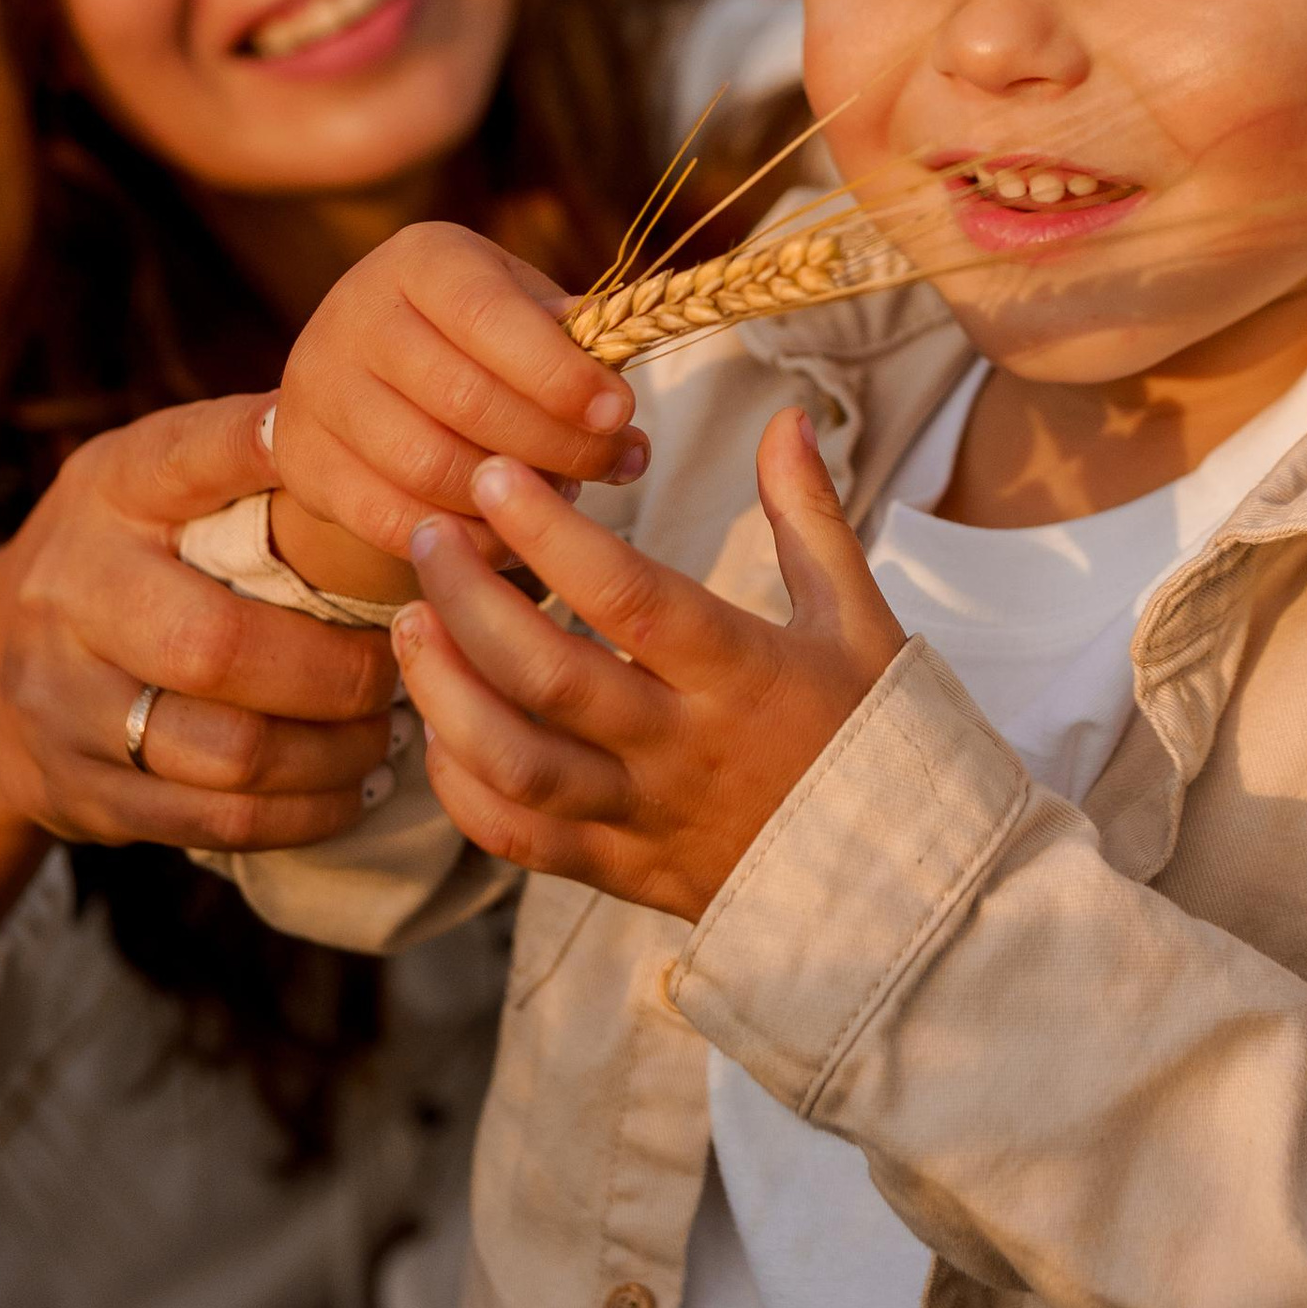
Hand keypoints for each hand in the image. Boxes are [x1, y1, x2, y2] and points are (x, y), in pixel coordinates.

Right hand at [0, 393, 400, 966]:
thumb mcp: (154, 482)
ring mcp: (62, 701)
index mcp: (107, 491)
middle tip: (398, 667)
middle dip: (334, 670)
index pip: (185, 458)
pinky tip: (346, 790)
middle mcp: (70, 590)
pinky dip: (298, 814)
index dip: (263, 459)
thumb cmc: (126, 557)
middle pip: (214, 645)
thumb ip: (241, 457)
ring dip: (330, 754)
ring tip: (385, 735)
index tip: (359, 474)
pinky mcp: (77, 791)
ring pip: (223, 752)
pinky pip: (208, 821)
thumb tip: (381, 435)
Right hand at [270, 220, 647, 555]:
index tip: (620, 412)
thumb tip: (614, 381)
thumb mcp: (514, 303)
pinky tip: (511, 533)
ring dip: (510, 495)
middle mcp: (356, 314)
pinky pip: (391, 519)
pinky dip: (464, 537)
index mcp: (419, 260)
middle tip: (613, 463)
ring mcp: (319, 389)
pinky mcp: (302, 461)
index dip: (558, 370)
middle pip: (462, 396)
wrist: (360, 370)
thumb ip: (565, 333)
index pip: (488, 313)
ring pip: (426, 464)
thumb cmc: (468, 332)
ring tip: (565, 493)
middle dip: (554, 441)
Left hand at [390, 410, 902, 921]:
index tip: (496, 475)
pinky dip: (461, 786)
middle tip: (428, 537)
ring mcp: (645, 817)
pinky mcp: (619, 873)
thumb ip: (809, 516)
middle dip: (469, 600)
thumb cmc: (875, 736)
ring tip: (408, 622)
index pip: (629, 596)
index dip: (552, 534)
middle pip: (548, 676)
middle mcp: (683, 747)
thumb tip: (786, 417)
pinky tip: (439, 727)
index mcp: (742, 674)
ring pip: (516, 765)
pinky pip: (517, 838)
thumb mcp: (858, 619)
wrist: (898, 890)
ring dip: (443, 691)